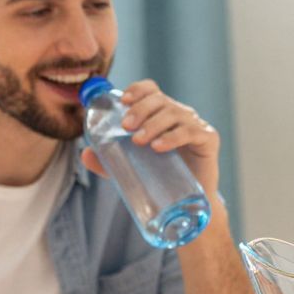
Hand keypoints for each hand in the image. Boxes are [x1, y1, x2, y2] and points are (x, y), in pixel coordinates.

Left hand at [80, 80, 222, 199]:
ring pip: (174, 113)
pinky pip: (191, 132)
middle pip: (160, 100)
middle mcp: (179, 114)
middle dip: (141, 110)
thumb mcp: (130, 166)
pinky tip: (159, 146)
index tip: (124, 101)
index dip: (138, 90)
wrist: (187, 203)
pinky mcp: (208, 139)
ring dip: (153, 124)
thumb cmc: (160, 177)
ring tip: (139, 141)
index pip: (151, 90)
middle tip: (126, 127)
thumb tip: (85, 154)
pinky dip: (173, 137)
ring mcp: (195, 125)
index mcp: (161, 113)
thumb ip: (108, 160)